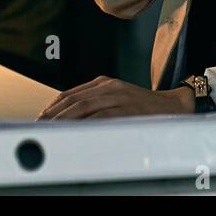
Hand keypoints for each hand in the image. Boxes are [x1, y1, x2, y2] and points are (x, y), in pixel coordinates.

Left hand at [36, 76, 194, 119]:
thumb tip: (70, 121)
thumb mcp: (118, 98)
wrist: (174, 106)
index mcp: (104, 83)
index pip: (70, 93)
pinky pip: (101, 116)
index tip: (41, 118)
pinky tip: (76, 133)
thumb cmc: (144, 108)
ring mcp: (118, 96)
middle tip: (41, 126)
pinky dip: (86, 125)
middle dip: (54, 114)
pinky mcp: (128, 108)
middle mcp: (109, 87)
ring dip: (65, 120)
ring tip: (52, 131)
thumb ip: (96, 104)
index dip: (53, 106)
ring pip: (84, 106)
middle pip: (73, 99)